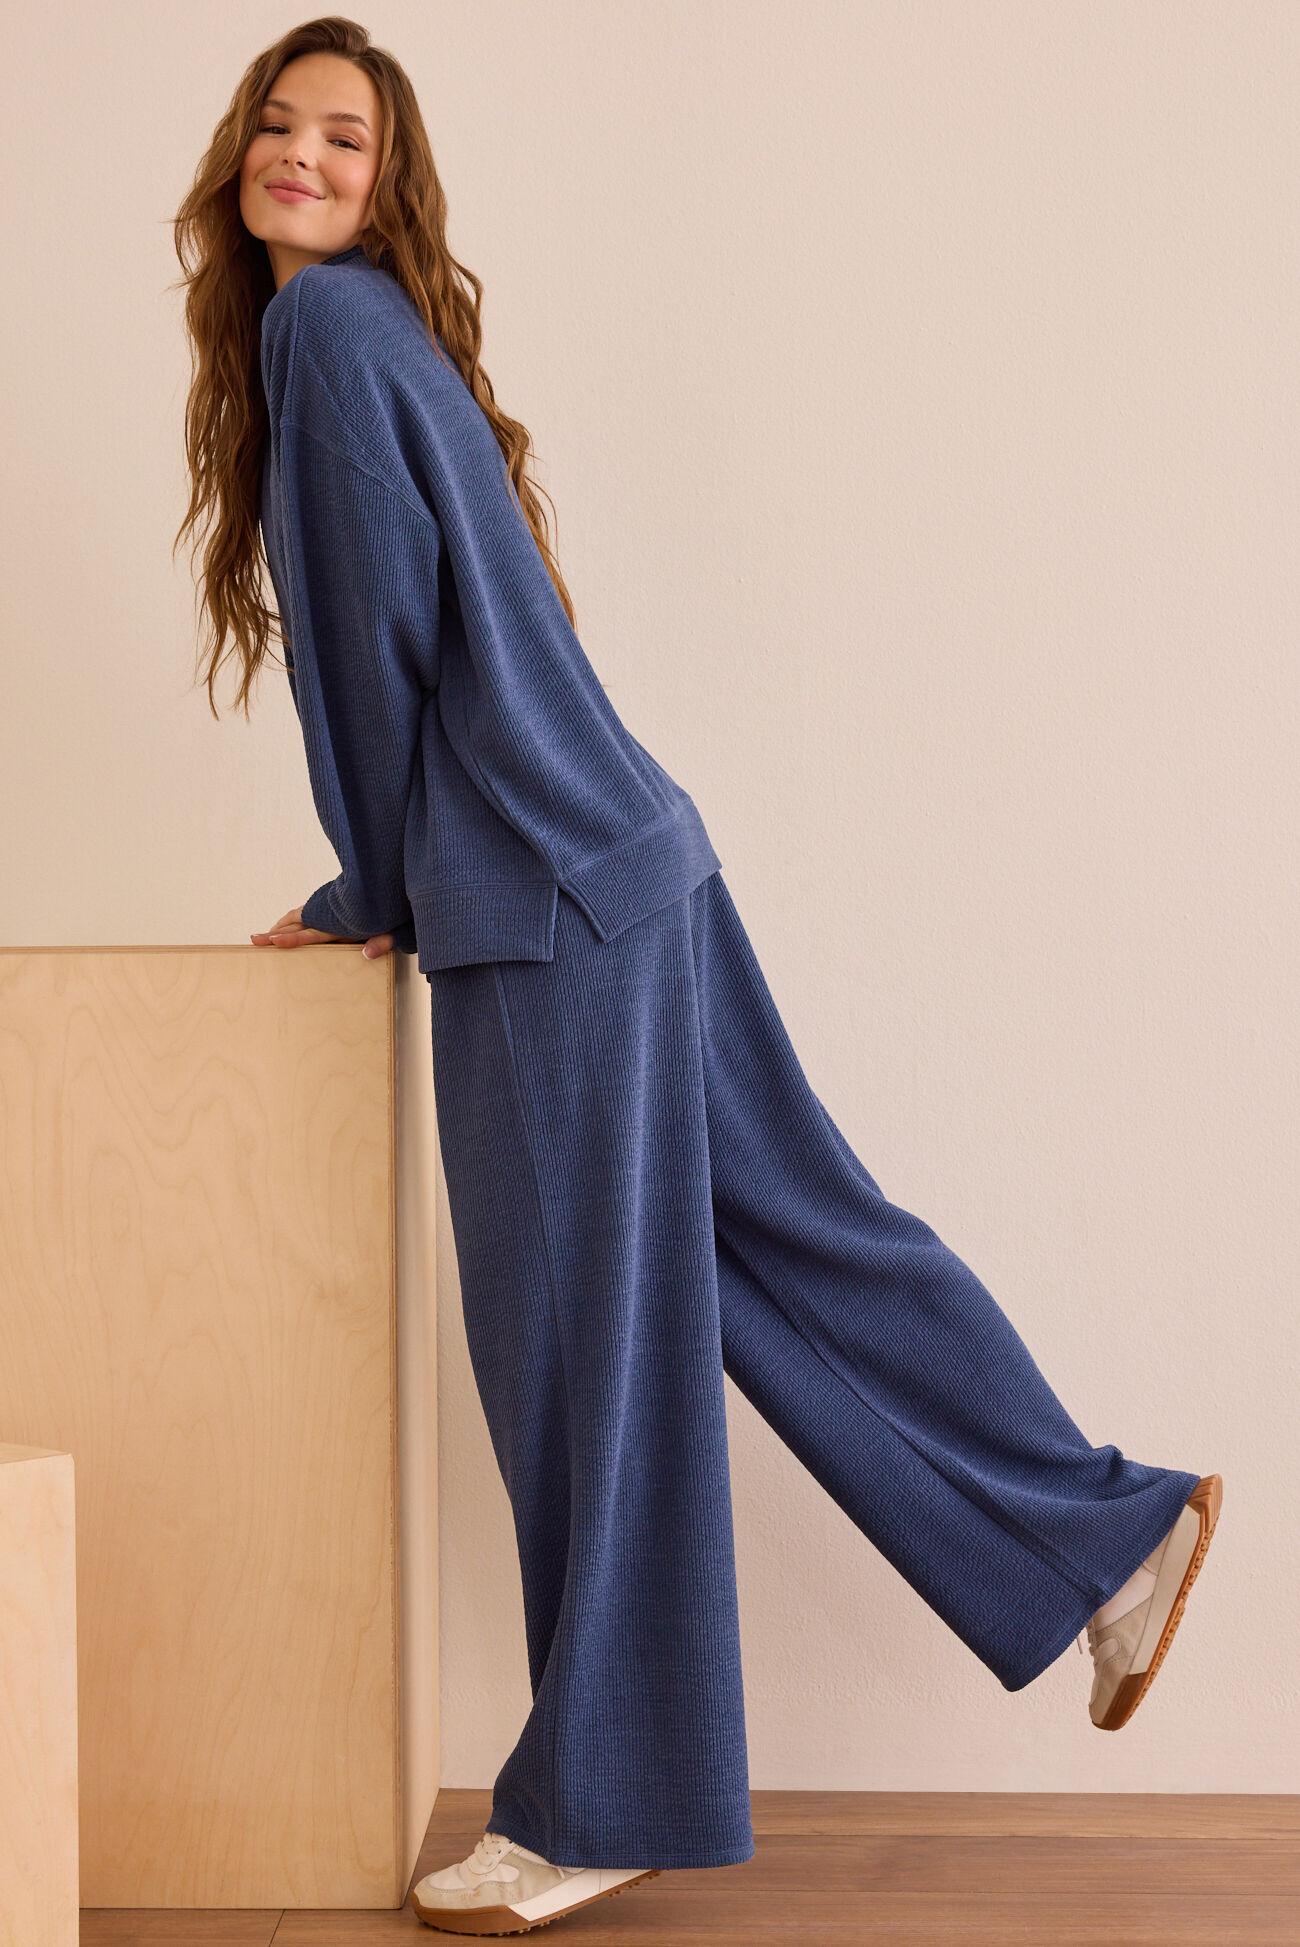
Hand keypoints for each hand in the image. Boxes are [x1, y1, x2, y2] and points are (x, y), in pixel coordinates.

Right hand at [250, 906, 396, 958]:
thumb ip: (383, 941)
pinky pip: (308, 911)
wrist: (400, 884)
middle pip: (298, 926)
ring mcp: (332, 910)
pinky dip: (294, 917)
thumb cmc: (398, 914)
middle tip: (254, 941)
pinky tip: (288, 922)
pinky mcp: (335, 905)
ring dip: (281, 926)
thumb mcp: (395, 930)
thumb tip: (368, 953)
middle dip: (275, 934)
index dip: (292, 939)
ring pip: (299, 917)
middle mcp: (333, 917)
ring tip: (265, 935)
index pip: (312, 934)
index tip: (273, 941)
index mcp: (343, 925)